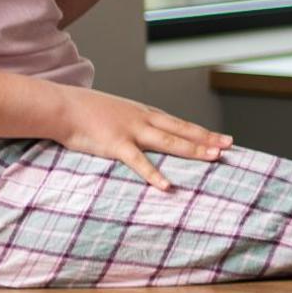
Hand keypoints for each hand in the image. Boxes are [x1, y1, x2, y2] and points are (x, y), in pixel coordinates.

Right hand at [50, 88, 230, 192]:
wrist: (61, 107)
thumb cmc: (86, 111)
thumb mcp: (117, 113)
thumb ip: (134, 123)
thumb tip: (147, 133)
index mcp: (144, 113)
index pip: (180, 123)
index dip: (203, 132)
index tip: (223, 138)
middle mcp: (143, 120)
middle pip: (182, 130)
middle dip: (207, 139)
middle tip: (230, 146)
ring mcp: (131, 131)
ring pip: (168, 141)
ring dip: (192, 150)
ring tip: (213, 158)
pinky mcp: (115, 145)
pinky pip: (138, 162)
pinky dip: (153, 174)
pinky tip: (167, 186)